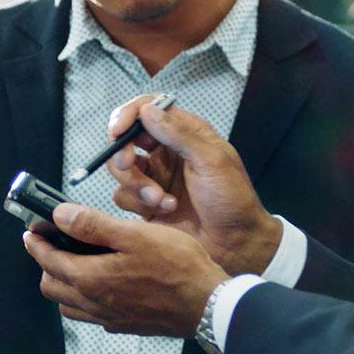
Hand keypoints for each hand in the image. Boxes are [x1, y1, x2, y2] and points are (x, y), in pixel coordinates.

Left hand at [22, 203, 228, 336]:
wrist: (206, 304)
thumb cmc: (175, 265)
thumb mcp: (134, 235)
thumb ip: (93, 225)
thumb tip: (59, 216)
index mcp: (91, 278)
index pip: (49, 261)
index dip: (36, 244)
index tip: (31, 232)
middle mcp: (94, 303)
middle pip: (52, 287)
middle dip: (46, 264)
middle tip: (54, 244)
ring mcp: (109, 318)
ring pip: (69, 305)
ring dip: (64, 284)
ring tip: (76, 263)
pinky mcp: (125, 325)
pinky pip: (91, 315)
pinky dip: (84, 299)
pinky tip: (102, 285)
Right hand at [105, 95, 281, 275]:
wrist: (236, 244)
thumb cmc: (232, 198)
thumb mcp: (211, 160)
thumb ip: (178, 134)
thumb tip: (146, 110)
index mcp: (185, 134)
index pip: (147, 109)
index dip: (127, 115)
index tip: (117, 130)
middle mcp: (166, 153)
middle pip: (127, 140)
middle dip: (123, 153)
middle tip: (128, 165)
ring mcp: (155, 179)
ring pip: (122, 171)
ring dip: (137, 184)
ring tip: (161, 200)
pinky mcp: (146, 205)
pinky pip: (123, 196)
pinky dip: (140, 203)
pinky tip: (167, 210)